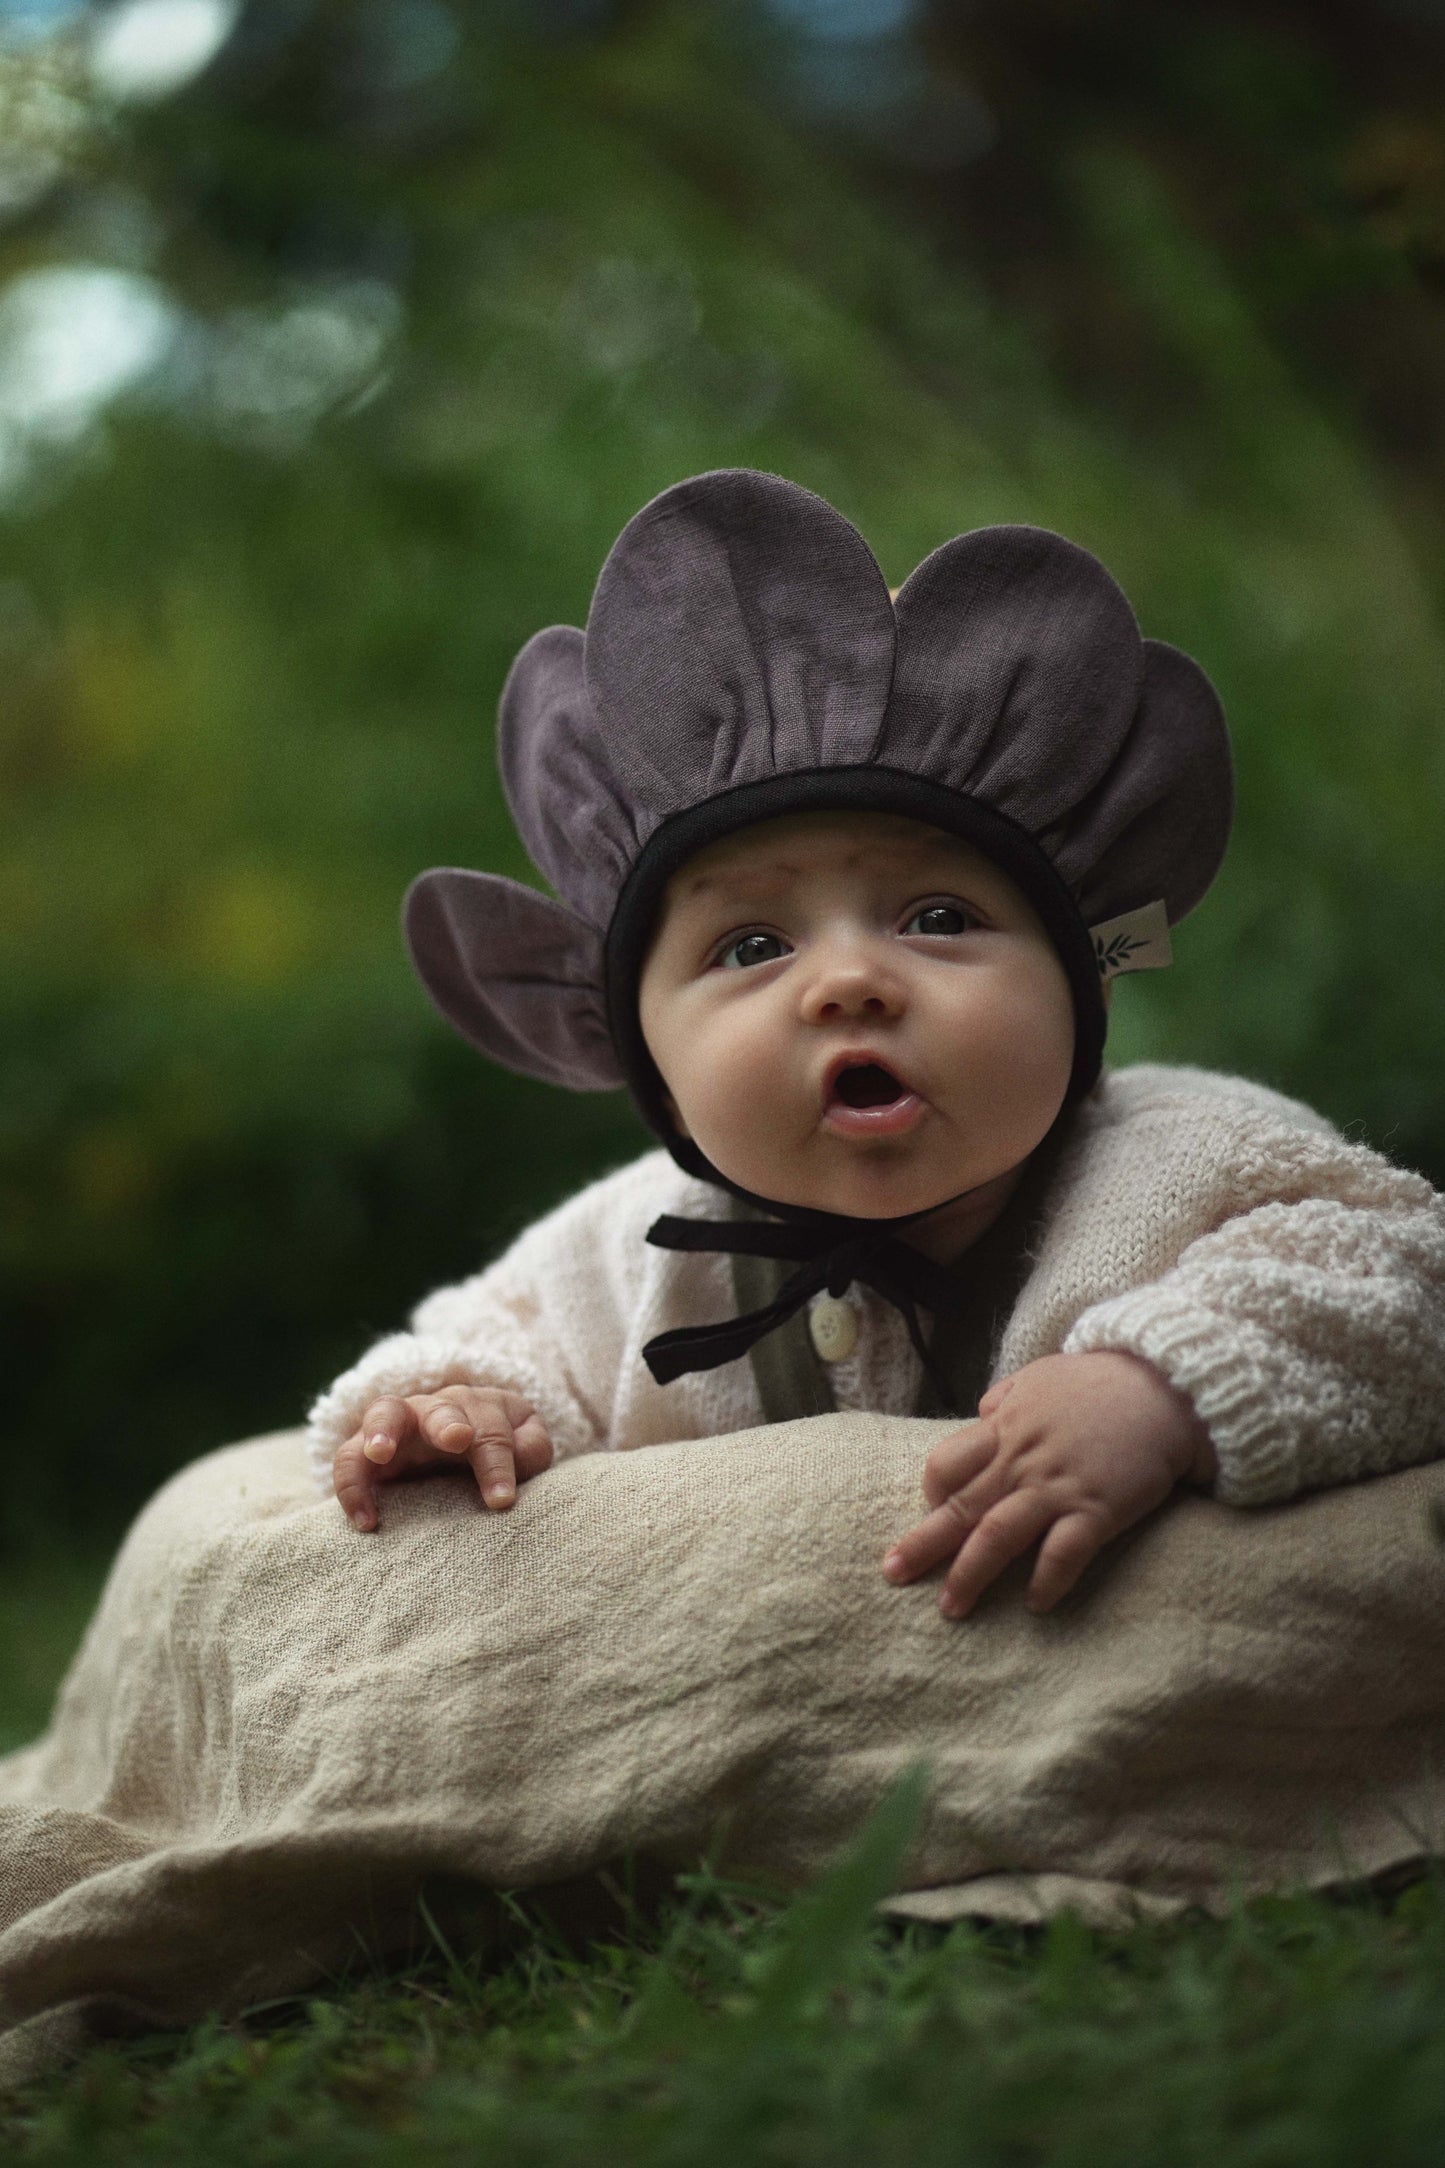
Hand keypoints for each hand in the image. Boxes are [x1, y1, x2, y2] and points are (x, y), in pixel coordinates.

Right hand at [333, 1387, 552, 1532]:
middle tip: (456, 1438)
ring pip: (383, 1412)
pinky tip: (364, 1521)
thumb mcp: (523, 1444)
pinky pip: (348, 1458)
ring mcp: (397, 1426)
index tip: (501, 1501)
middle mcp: (436, 1410)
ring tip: (378, 1454)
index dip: (498, 1465)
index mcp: (478, 1408)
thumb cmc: (494, 1449)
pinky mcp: (365, 1452)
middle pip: (440, 1408)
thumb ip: (530, 1449)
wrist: (454, 1444)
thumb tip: (518, 1461)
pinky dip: (350, 1485)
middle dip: (448, 1422)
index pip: (492, 1431)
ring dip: (382, 1431)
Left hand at [882, 1350, 1215, 1619]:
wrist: (1165, 1386)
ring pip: (998, 1536)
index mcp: (1004, 1428)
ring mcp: (1056, 1487)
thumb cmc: (1101, 1382)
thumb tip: (984, 1413)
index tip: (932, 1514)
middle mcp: (1020, 1461)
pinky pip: (1063, 1554)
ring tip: (951, 1608)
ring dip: (970, 1574)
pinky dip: (1047, 1581)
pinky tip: (1036, 1605)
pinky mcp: (1097, 1509)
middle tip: (894, 1574)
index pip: (946, 1465)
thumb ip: (1007, 1398)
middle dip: (923, 1545)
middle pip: (959, 1507)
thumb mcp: (1040, 1378)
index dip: (933, 1494)